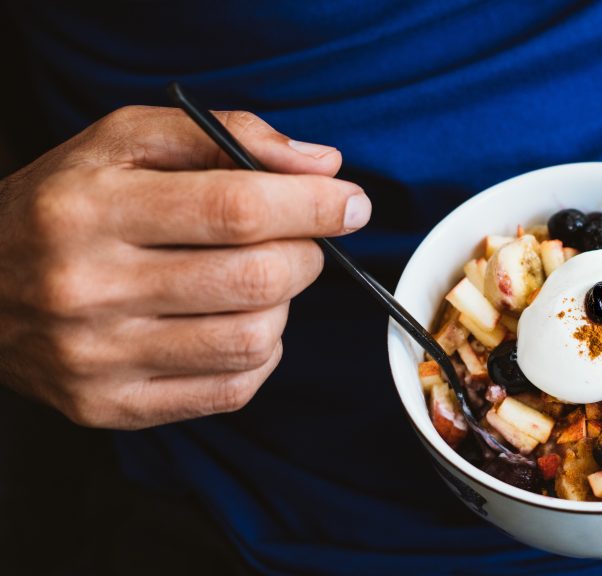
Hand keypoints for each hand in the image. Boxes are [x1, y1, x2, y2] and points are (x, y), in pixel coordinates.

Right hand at [0, 106, 370, 428]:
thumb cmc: (64, 203)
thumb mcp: (124, 140)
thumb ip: (225, 136)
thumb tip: (320, 165)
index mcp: (91, 208)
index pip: (236, 208)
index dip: (313, 205)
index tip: (348, 201)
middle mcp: (89, 288)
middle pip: (257, 279)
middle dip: (306, 254)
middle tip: (298, 239)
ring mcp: (99, 357)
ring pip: (254, 340)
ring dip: (282, 305)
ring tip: (256, 280)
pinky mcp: (112, 405)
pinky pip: (233, 388)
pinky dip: (260, 353)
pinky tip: (236, 322)